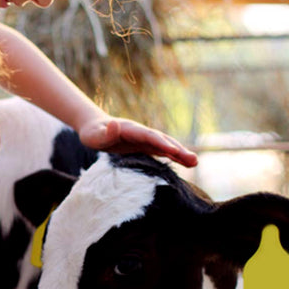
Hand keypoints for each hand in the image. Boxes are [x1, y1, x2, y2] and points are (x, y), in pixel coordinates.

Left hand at [79, 117, 197, 167]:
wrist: (95, 128)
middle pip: (162, 140)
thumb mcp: (94, 135)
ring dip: (180, 153)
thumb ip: (104, 133)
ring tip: (195, 162)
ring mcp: (144, 139)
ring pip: (165, 145)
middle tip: (193, 160)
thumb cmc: (93, 134)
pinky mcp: (145, 146)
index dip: (161, 143)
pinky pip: (162, 151)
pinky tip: (187, 163)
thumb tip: (114, 125)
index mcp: (130, 129)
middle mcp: (141, 133)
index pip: (148, 136)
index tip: (174, 151)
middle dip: (177, 149)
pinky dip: (174, 156)